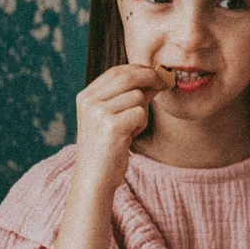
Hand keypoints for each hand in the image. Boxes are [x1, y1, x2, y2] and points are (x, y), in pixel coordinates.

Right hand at [71, 64, 166, 195]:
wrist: (94, 178)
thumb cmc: (105, 148)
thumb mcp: (109, 118)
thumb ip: (126, 97)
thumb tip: (153, 78)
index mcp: (85, 96)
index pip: (116, 71)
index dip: (139, 70)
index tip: (154, 76)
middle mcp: (89, 101)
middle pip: (127, 76)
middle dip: (150, 77)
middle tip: (164, 84)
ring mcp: (99, 113)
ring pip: (138, 97)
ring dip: (142, 112)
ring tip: (131, 128)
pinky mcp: (112, 127)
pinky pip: (141, 113)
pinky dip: (141, 124)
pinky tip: (130, 137)